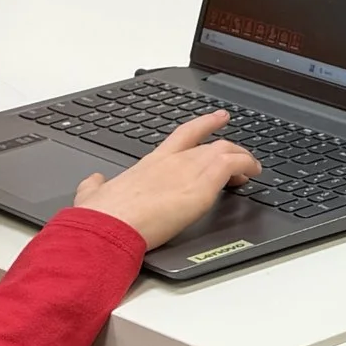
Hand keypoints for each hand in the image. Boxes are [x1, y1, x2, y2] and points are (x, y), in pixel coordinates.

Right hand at [71, 110, 260, 248]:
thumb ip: (97, 186)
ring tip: (252, 169)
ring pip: (226, 152)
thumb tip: (96, 182)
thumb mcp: (92, 194)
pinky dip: (247, 166)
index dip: (205, 124)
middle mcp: (173, 162)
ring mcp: (188, 171)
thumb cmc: (100, 215)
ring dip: (243, 159)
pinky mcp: (201, 188)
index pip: (184, 135)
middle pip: (211, 144)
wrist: (107, 227)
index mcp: (151, 163)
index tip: (218, 118)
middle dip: (230, 148)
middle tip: (242, 155)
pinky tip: (252, 174)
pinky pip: (233, 166)